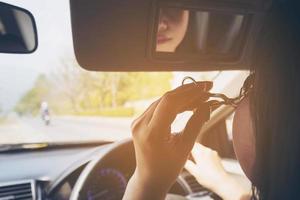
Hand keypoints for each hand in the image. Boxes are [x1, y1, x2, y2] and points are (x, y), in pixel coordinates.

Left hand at [123, 81, 212, 199]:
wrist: (150, 178)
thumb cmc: (168, 167)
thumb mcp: (185, 147)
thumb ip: (196, 124)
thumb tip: (207, 105)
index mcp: (151, 133)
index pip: (170, 102)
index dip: (189, 92)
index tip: (205, 88)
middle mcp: (141, 124)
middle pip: (166, 99)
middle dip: (188, 92)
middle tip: (207, 89)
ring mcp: (138, 122)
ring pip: (163, 101)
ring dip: (183, 97)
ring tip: (202, 96)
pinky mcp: (140, 121)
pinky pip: (159, 106)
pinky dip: (175, 103)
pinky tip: (189, 103)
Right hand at [185, 143, 249, 199]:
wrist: (222, 182)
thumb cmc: (208, 178)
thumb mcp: (194, 172)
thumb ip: (187, 164)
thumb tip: (182, 160)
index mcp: (200, 152)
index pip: (190, 144)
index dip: (185, 148)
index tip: (183, 153)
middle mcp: (207, 150)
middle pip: (196, 146)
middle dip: (191, 151)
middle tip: (188, 159)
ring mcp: (213, 153)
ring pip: (202, 149)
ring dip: (198, 153)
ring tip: (196, 163)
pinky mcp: (217, 157)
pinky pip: (207, 153)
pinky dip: (204, 156)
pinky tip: (204, 165)